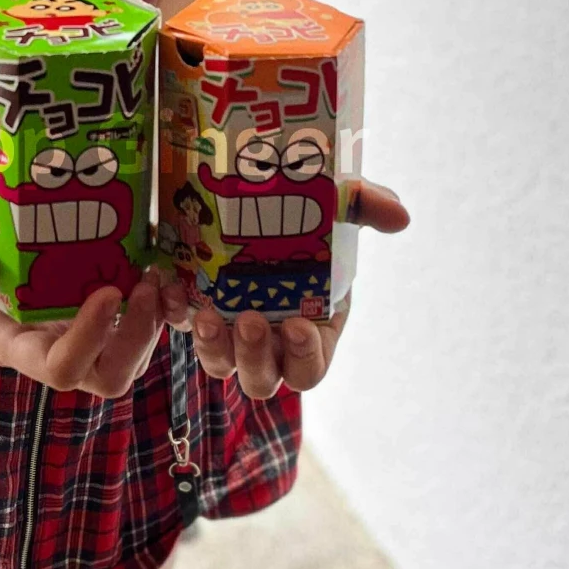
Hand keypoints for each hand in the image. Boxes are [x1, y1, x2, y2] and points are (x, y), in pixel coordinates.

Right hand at [0, 196, 164, 396]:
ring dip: (152, 318)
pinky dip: (156, 298)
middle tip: (145, 285)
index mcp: (11, 341)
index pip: (59, 368)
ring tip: (154, 269)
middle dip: (136, 338)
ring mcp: (79, 324)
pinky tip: (157, 259)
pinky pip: (141, 318)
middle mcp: (49, 342)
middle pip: (108, 373)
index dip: (88, 341)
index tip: (105, 292)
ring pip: (132, 350)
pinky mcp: (100, 299)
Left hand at [159, 180, 409, 397]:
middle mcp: (272, 340)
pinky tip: (168, 289)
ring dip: (213, 348)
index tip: (298, 325)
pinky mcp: (195, 308)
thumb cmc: (309, 210)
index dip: (305, 357)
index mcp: (314, 328)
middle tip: (251, 321)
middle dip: (255, 357)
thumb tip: (399, 215)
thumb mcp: (339, 202)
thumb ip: (367, 206)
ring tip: (207, 315)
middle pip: (262, 379)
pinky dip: (172, 314)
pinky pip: (179, 326)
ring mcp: (231, 329)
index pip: (310, 368)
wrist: (255, 189)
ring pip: (220, 364)